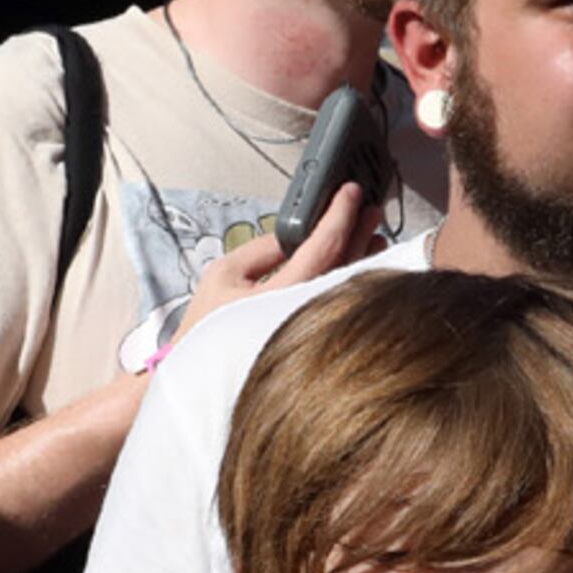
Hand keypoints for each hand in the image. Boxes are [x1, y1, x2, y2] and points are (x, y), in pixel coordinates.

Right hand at [168, 182, 374, 349]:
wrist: (200, 380)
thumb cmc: (207, 328)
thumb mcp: (224, 274)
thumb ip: (263, 248)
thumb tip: (295, 234)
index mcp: (280, 296)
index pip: (323, 247)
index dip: (340, 214)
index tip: (351, 192)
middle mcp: (305, 317)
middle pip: (346, 267)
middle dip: (360, 232)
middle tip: (370, 209)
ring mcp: (314, 332)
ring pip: (349, 288)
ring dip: (363, 258)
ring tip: (372, 236)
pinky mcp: (315, 343)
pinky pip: (341, 305)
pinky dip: (354, 282)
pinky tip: (360, 269)